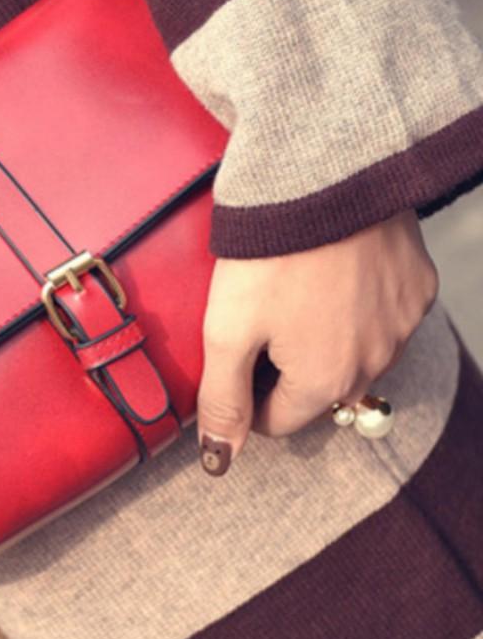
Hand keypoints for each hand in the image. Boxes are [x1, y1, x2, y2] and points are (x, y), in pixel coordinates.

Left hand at [196, 209, 437, 475]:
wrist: (323, 180)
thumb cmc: (269, 255)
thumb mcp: (227, 331)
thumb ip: (223, 398)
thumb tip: (220, 458)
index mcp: (325, 381)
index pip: (278, 420)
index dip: (246, 394)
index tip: (231, 360)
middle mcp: (375, 363)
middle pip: (318, 388)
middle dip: (285, 367)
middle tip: (257, 319)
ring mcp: (403, 324)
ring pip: (356, 351)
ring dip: (325, 337)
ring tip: (293, 292)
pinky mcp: (418, 285)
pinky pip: (386, 313)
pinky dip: (359, 303)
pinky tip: (332, 272)